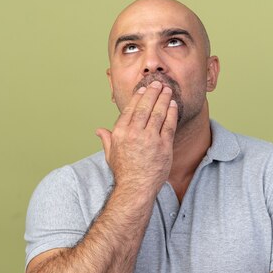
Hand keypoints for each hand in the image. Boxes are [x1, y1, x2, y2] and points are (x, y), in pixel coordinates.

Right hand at [96, 81, 177, 195]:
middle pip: (145, 107)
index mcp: (120, 133)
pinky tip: (173, 105)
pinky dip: (171, 113)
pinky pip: (169, 125)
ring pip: (158, 113)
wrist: (136, 188)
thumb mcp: (110, 155)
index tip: (143, 89)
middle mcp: (134, 134)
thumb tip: (99, 131)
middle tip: (158, 84)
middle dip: (152, 93)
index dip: (138, 97)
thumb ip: (107, 139)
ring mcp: (150, 139)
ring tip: (168, 90)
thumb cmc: (124, 172)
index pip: (130, 109)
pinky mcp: (164, 146)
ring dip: (163, 99)